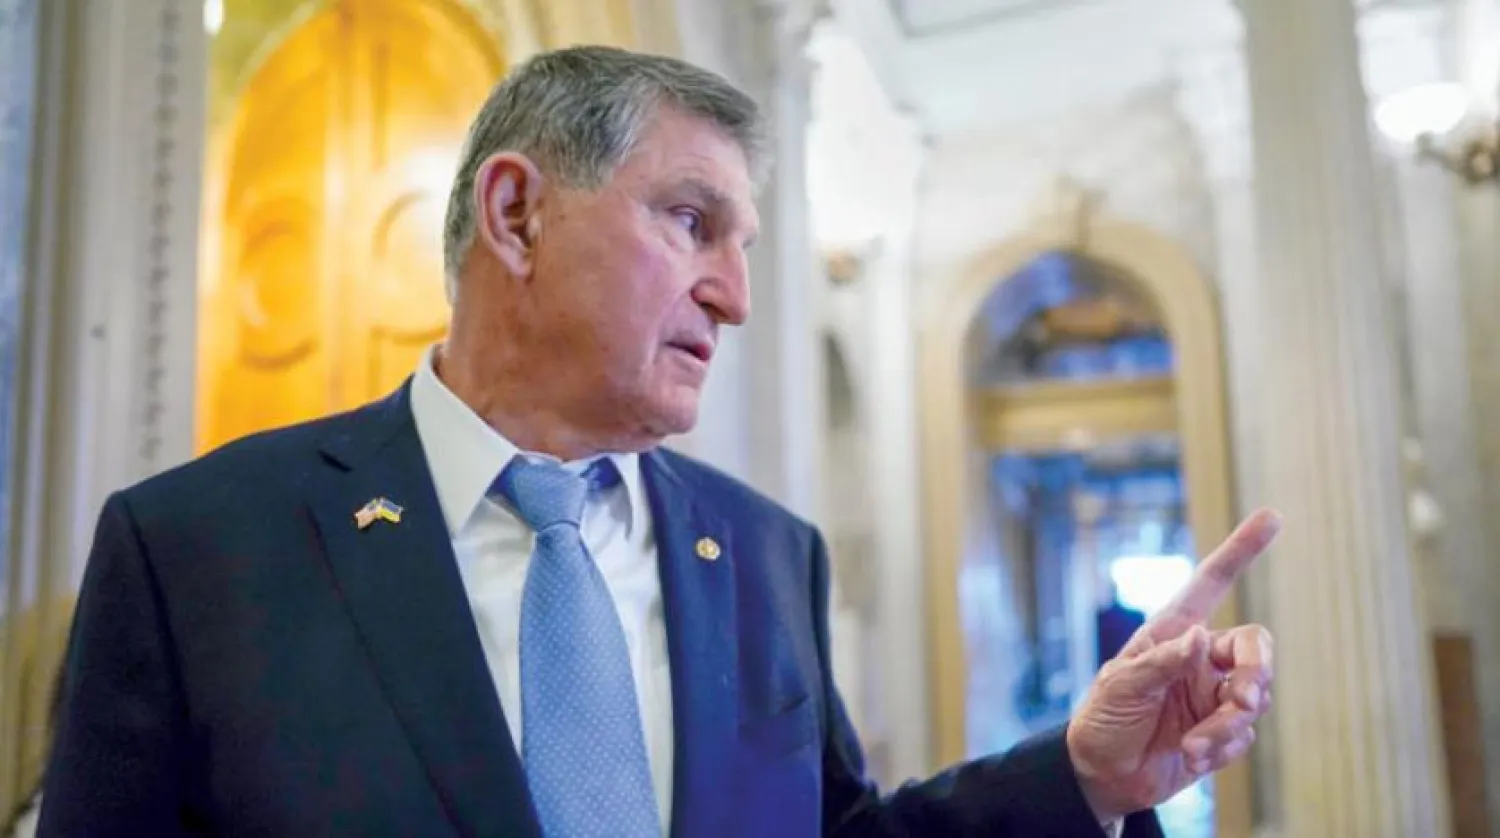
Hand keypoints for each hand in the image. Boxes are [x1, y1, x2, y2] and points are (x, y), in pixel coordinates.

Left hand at [1066, 509, 1280, 820]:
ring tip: (1194, 744)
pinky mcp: (1221, 730)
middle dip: (1256, 673)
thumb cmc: (1103, 719)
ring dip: (1229, 723)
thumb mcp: (1122, 686)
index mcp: (1173, 633)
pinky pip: (1244, 734)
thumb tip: (1200, 638)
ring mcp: (1213, 694)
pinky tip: (1191, 756)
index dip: (1241, 550)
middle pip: (1255, 647)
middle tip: (1241, 700)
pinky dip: (1222, 747)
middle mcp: (1199, 658)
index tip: (1271, 517)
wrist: (1103, 775)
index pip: (1212, 583)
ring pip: (1254, 696)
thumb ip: (1163, 663)